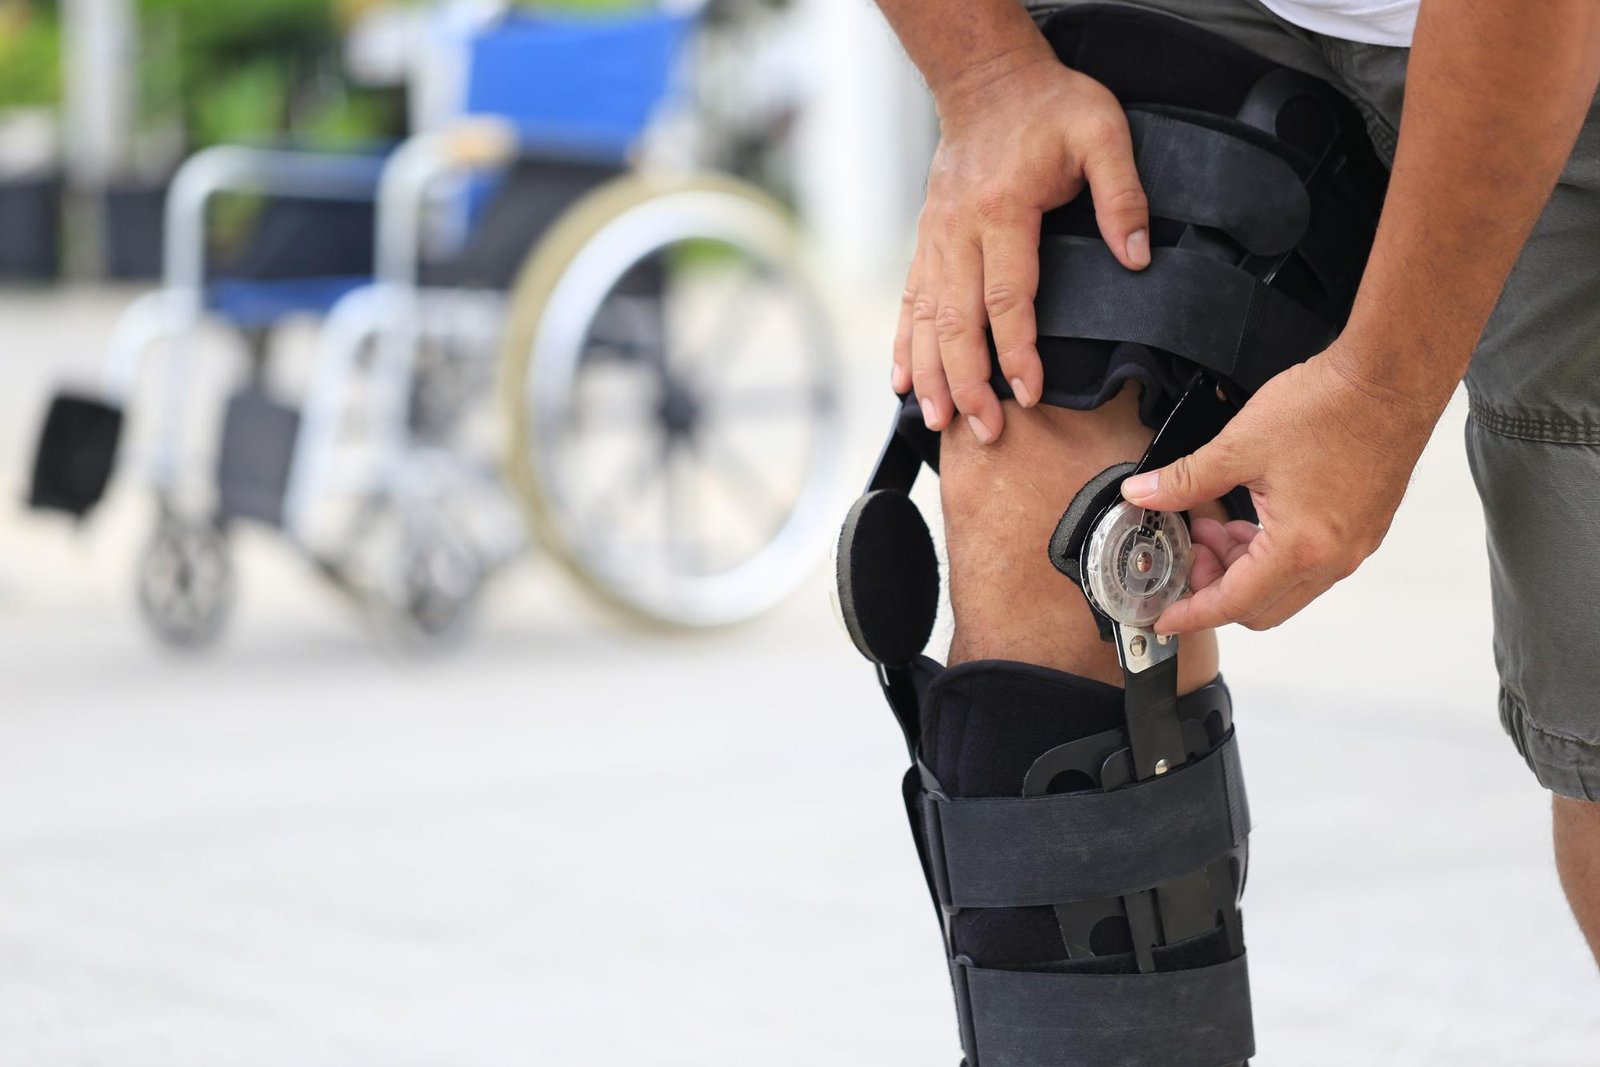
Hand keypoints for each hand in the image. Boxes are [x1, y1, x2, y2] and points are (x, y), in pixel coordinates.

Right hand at [894, 55, 1149, 444]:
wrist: (987, 80)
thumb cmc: (1048, 106)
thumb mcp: (1103, 134)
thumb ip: (1122, 196)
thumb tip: (1134, 258)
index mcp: (1003, 211)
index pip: (1007, 299)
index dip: (1017, 353)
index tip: (1029, 394)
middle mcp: (959, 231)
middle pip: (957, 323)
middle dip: (967, 383)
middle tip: (982, 429)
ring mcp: (936, 238)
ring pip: (925, 319)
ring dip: (930, 375)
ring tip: (938, 420)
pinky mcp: (926, 241)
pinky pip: (909, 301)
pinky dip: (903, 345)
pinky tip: (902, 382)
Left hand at [1119, 347, 1450, 632]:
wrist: (1392, 378)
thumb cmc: (1327, 407)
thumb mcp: (1239, 446)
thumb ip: (1185, 481)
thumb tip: (1143, 495)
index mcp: (1299, 548)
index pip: (1233, 604)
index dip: (1192, 614)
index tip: (1163, 617)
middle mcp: (1333, 559)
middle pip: (1262, 607)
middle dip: (1215, 589)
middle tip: (1190, 554)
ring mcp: (1354, 546)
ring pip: (1286, 587)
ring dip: (1244, 570)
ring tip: (1216, 527)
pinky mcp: (1364, 529)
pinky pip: (1311, 564)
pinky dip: (1272, 555)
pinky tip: (1251, 518)